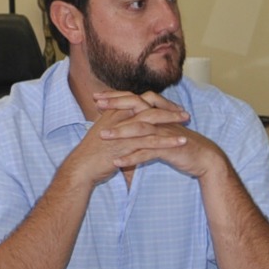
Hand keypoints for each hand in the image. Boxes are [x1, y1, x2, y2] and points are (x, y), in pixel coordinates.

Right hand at [59, 93, 201, 185]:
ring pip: (152, 121)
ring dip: (172, 121)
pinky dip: (168, 141)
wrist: (81, 168)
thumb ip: (118, 126)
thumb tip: (129, 125)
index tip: (172, 107)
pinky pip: (151, 141)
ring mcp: (122, 130)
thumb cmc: (93, 153)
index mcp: (114, 112)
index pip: (139, 100)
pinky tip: (181, 143)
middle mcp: (119, 117)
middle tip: (184, 113)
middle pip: (148, 106)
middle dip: (168, 108)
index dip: (157, 103)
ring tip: (187, 123)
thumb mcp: (106, 134)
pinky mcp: (126, 145)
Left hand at [87, 91, 224, 180]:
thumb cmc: (181, 144)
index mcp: (157, 113)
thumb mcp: (162, 131)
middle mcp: (160, 119)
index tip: (97, 97)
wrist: (204, 158)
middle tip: (96, 105)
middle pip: (135, 107)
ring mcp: (164, 133)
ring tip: (102, 136)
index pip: (134, 100)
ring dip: (120, 132)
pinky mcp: (168, 148)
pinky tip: (118, 162)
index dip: (116, 97)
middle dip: (115, 105)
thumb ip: (148, 124)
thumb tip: (129, 122)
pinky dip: (132, 157)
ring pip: (139, 128)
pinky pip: (147, 152)